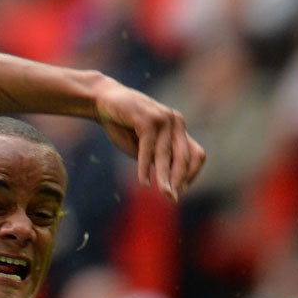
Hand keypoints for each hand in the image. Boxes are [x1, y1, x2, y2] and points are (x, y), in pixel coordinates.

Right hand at [91, 75, 203, 196]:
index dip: (192, 174)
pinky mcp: (147, 119)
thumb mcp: (148, 147)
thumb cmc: (125, 127)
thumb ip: (162, 160)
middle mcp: (175, 122)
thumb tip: (179, 186)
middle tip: (172, 198)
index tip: (182, 190)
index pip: (196, 155)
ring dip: (164, 177)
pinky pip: (148, 149)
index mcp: (179, 129)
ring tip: (164, 194)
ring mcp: (162, 118)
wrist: (101, 100)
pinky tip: (143, 182)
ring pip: (166, 155)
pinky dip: (145, 167)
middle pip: (184, 157)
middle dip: (179, 180)